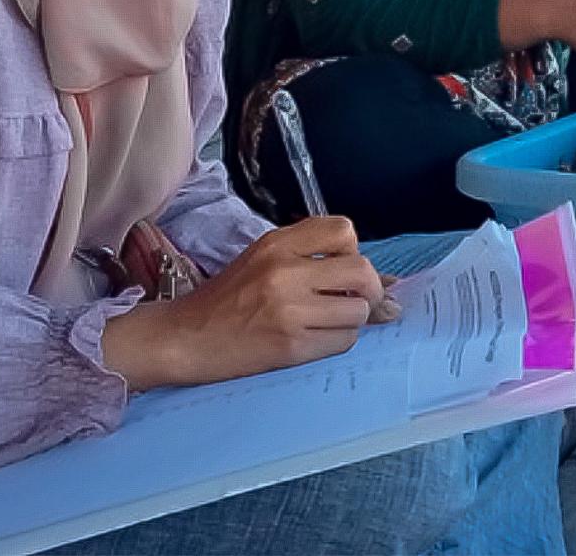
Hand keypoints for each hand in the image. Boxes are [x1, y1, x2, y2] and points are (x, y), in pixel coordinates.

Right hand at [100, 218, 388, 391]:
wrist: (185, 338)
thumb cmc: (226, 299)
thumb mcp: (265, 262)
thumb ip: (316, 261)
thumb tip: (390, 283)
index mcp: (276, 243)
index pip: (344, 230)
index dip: (353, 252)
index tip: (342, 270)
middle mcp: (285, 271)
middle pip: (362, 271)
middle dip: (369, 290)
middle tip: (355, 301)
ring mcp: (289, 309)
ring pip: (358, 311)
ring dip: (352, 320)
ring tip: (326, 323)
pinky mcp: (291, 345)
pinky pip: (343, 341)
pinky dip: (338, 342)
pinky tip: (315, 340)